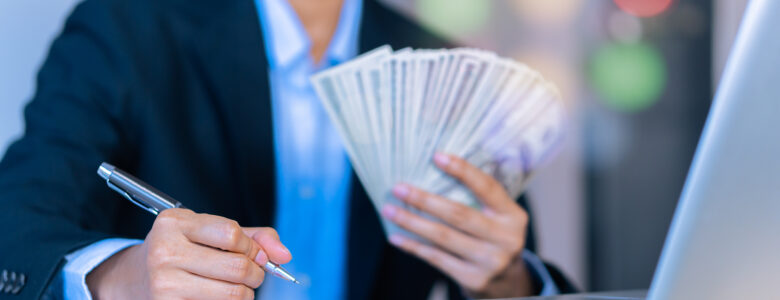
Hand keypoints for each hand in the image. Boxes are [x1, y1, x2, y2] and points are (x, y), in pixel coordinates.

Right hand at [86, 209, 291, 299]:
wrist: (137, 278)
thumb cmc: (186, 250)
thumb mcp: (211, 232)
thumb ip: (254, 237)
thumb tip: (285, 255)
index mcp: (174, 223)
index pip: (232, 234)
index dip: (253, 247)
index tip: (254, 253)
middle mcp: (164, 251)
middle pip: (237, 267)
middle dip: (257, 273)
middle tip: (254, 275)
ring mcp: (163, 284)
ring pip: (233, 294)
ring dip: (246, 293)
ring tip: (239, 288)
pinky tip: (220, 296)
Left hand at [381, 153, 533, 297]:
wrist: (507, 283)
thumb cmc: (494, 239)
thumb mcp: (500, 217)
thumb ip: (480, 198)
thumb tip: (437, 167)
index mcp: (513, 216)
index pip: (487, 187)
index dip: (462, 171)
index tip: (436, 156)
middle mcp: (505, 239)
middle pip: (459, 214)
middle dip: (425, 199)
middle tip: (399, 188)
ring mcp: (490, 261)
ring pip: (443, 237)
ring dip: (412, 222)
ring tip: (389, 210)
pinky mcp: (474, 279)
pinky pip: (437, 258)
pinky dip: (414, 246)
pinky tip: (396, 237)